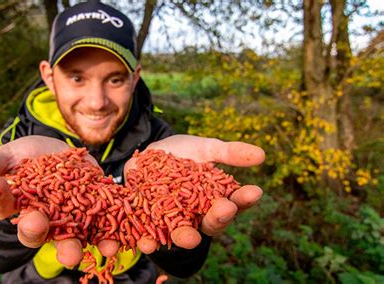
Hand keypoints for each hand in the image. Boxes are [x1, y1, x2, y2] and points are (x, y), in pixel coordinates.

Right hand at [0, 135, 116, 266]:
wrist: (62, 155)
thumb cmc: (29, 157)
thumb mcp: (11, 155)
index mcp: (14, 205)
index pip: (1, 205)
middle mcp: (39, 220)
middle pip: (33, 232)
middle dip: (34, 228)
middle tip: (34, 221)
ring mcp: (66, 222)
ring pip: (67, 241)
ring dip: (70, 249)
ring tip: (73, 254)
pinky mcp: (92, 217)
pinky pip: (99, 233)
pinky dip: (106, 241)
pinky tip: (112, 244)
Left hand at [124, 134, 264, 252]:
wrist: (149, 153)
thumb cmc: (184, 152)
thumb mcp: (207, 148)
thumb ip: (230, 153)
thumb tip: (262, 154)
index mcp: (216, 201)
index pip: (234, 203)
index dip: (244, 199)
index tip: (255, 191)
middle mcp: (197, 217)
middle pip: (211, 223)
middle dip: (219, 218)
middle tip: (225, 209)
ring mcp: (174, 223)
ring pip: (182, 235)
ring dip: (185, 238)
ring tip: (191, 238)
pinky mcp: (148, 223)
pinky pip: (148, 237)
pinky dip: (147, 242)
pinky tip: (146, 244)